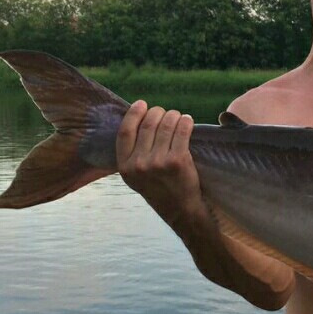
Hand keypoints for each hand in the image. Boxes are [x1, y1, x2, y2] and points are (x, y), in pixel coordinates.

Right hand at [116, 100, 203, 224]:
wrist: (180, 209)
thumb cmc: (158, 188)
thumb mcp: (135, 175)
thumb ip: (131, 152)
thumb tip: (137, 119)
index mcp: (125, 166)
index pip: (125, 131)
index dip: (133, 113)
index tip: (142, 104)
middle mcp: (139, 163)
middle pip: (148, 124)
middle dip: (158, 113)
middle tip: (165, 114)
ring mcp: (159, 162)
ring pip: (166, 124)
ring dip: (174, 116)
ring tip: (178, 118)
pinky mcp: (178, 160)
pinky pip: (182, 131)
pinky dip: (186, 122)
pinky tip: (187, 121)